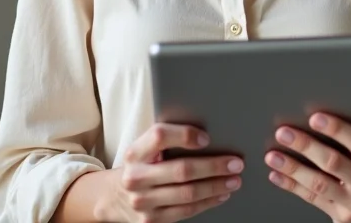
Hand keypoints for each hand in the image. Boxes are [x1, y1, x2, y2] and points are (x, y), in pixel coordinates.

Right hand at [111, 123, 243, 222]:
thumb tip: (206, 136)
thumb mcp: (145, 148)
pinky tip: (220, 194)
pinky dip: (207, 202)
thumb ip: (167, 140)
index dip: (185, 135)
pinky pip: (186, 212)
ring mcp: (143, 203)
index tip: (207, 137)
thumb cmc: (141, 165)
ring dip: (216, 186)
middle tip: (235, 163)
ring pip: (187, 194)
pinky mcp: (151, 222)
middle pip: (181, 170)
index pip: (160, 136)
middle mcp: (136, 177)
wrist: (114, 197)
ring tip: (234, 179)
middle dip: (213, 166)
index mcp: (135, 152)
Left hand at [264, 80, 350, 222]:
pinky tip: (276, 173)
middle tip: (283, 132)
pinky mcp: (340, 217)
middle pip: (334, 163)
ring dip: (293, 169)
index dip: (336, 129)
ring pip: (320, 184)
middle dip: (306, 146)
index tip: (314, 117)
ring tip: (272, 155)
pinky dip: (291, 186)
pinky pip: (312, 200)